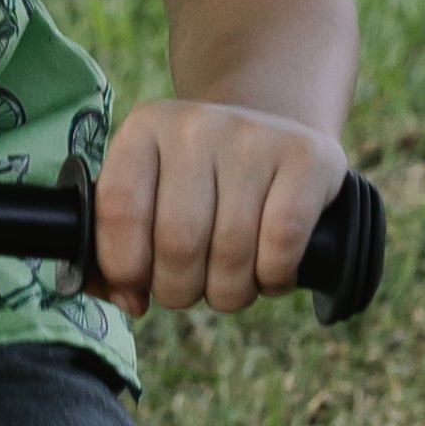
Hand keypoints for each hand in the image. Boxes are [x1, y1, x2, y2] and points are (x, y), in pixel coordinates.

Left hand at [93, 99, 344, 316]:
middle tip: (190, 288)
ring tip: (229, 285)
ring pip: (232, 252)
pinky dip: (273, 279)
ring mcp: (254, 137)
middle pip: (178, 241)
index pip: (120, 210)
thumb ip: (117, 247)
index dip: (125, 268)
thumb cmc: (201, 183)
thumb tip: (126, 300)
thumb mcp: (151, 192)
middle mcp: (197, 125)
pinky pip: (282, 244)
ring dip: (228, 293)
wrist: (275, 134)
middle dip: (180, 289)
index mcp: (145, 129)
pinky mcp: (308, 157)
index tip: (139, 288)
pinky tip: (269, 273)